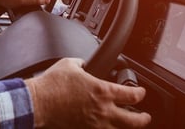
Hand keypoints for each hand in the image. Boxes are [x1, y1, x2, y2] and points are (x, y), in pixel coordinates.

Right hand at [25, 58, 151, 127]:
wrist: (38, 102)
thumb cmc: (52, 84)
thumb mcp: (70, 64)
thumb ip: (82, 63)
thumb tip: (84, 64)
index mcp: (102, 91)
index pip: (132, 95)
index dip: (140, 93)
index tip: (140, 92)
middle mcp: (103, 110)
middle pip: (133, 120)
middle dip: (143, 119)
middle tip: (145, 116)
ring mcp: (94, 124)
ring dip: (126, 127)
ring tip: (128, 125)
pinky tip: (107, 127)